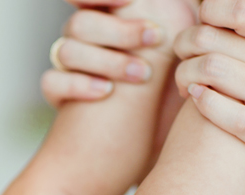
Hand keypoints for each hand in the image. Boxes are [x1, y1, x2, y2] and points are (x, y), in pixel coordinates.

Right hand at [42, 0, 197, 106]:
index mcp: (107, 17)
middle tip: (155, 38)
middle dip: (119, 30)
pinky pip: (52, 81)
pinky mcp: (58, 93)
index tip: (131, 0)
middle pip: (81, 23)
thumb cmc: (173, 85)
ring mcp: (68, 65)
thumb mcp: (180, 48)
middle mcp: (82, 37)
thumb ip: (178, 20)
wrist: (156, 132)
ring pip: (67, 50)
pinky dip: (77, 84)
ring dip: (106, 59)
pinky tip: (104, 92)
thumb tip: (192, 1)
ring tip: (141, 74)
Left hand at [174, 0, 244, 193]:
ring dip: (184, 76)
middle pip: (211, 39)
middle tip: (182, 58)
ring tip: (184, 84)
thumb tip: (213, 0)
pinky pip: (225, 113)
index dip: (208, 13)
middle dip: (184, 46)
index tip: (200, 24)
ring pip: (211, 71)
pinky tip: (195, 100)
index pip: (240, 8)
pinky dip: (202, 103)